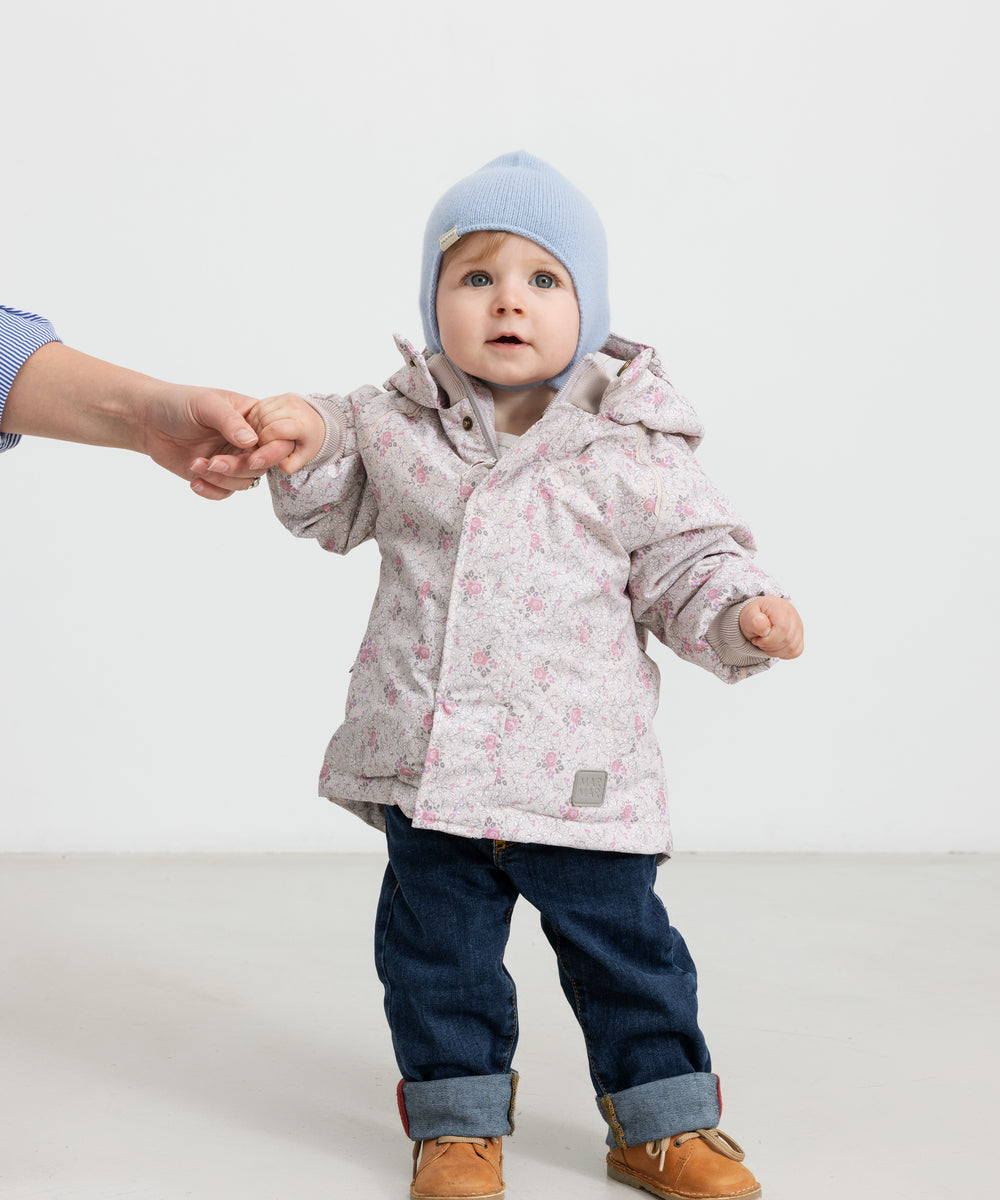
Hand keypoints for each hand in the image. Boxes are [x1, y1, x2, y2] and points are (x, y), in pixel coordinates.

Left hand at [139, 384, 292, 499]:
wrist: (148, 419)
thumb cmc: (178, 402)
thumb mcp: (206, 404)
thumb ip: (230, 421)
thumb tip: (252, 442)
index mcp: (252, 418)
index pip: (275, 438)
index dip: (270, 452)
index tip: (252, 456)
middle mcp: (246, 441)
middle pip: (260, 465)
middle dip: (237, 468)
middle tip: (214, 462)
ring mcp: (232, 459)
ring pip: (244, 482)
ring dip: (221, 479)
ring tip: (197, 465)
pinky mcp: (215, 475)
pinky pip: (224, 492)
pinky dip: (211, 491)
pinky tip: (194, 480)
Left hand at [738, 596, 803, 658]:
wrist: (758, 616)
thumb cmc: (754, 615)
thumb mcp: (748, 615)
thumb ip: (754, 621)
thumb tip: (765, 630)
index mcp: (781, 608)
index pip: (783, 629)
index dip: (768, 640)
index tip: (756, 639)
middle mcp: (794, 617)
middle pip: (787, 640)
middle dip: (769, 646)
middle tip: (759, 641)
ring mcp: (799, 628)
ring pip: (792, 649)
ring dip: (774, 651)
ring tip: (765, 643)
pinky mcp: (799, 638)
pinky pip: (795, 652)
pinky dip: (782, 653)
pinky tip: (773, 646)